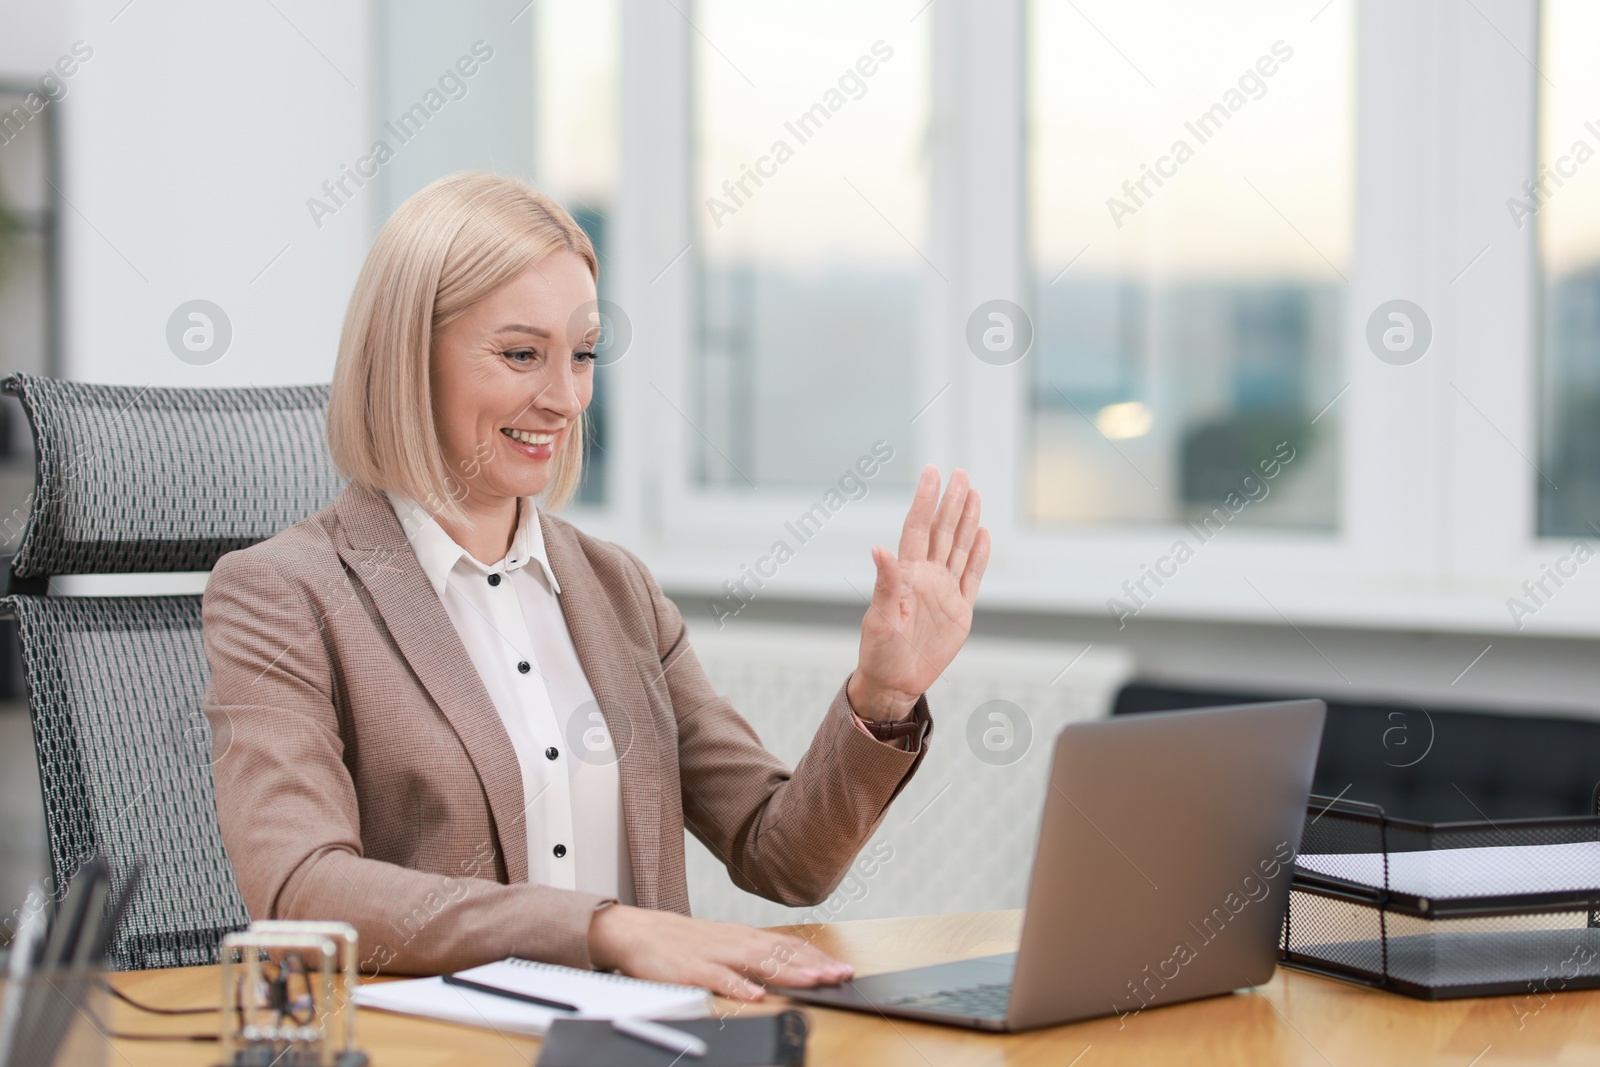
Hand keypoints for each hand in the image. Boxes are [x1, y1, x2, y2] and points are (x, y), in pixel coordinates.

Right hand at [587, 905, 852, 999]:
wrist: (638, 932)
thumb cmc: (684, 942)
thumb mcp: (724, 943)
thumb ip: (754, 955)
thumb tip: (790, 967)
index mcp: (744, 936)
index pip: (789, 946)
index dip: (818, 957)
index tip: (843, 968)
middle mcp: (735, 941)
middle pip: (781, 953)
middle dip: (813, 964)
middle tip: (840, 974)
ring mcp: (715, 954)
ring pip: (757, 962)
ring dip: (786, 971)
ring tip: (811, 981)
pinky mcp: (692, 969)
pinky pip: (719, 978)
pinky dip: (738, 986)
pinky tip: (755, 994)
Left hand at [847, 465, 990, 720]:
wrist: (895, 682)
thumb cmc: (879, 652)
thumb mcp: (879, 618)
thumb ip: (884, 583)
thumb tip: (878, 549)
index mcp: (906, 575)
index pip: (918, 528)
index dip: (926, 500)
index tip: (932, 473)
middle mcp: (926, 577)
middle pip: (942, 532)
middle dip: (951, 502)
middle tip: (960, 473)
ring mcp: (944, 591)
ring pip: (958, 548)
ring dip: (966, 521)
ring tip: (973, 493)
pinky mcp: (959, 610)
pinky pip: (971, 577)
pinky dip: (978, 555)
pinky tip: (982, 533)